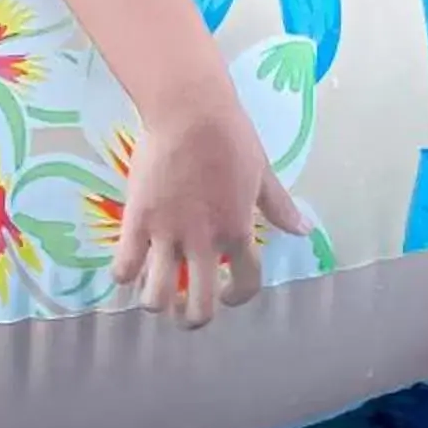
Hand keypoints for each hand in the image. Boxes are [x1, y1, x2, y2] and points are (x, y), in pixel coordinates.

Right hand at [111, 97, 306, 328]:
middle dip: (192, 317)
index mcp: (238, 230)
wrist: (189, 110)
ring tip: (156, 289)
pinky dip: (124, 275)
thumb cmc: (230, 136)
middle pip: (198, 308)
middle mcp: (204, 242)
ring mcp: (167, 234)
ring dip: (156, 302)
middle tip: (185, 306)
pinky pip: (124, 267)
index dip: (239, 297)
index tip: (227, 293)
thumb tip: (303, 230)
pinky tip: (130, 263)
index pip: (247, 284)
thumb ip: (279, 207)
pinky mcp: (137, 221)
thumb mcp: (262, 173)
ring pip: (155, 298)